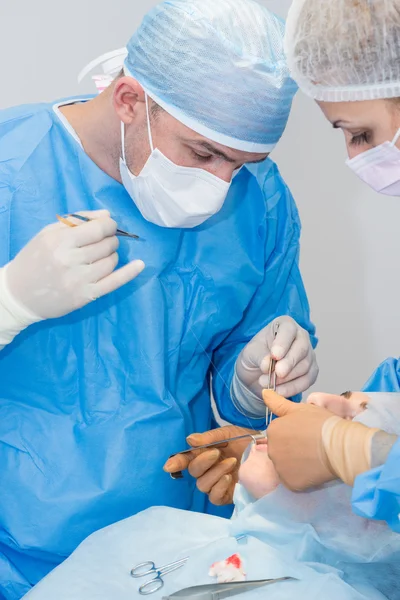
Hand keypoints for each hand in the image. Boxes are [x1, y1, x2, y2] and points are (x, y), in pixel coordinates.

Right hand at [4, 211, 144, 319]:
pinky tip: (140, 265)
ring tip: (99, 256)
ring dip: (111, 255)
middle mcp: (70, 260)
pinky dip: (129, 273)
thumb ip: (77, 221)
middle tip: (101, 243)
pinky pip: (114, 282)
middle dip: (109, 240)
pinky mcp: (85, 296)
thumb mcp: (48, 233)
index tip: (109, 226)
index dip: (109, 225)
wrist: (19, 294)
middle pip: (107, 244)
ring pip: (111, 261)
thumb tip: (107, 215)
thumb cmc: (34, 259)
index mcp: (59, 241)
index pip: (98, 228)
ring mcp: (79, 280)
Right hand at [164, 425, 257, 504]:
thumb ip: (209, 437)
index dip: (176, 462)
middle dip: (202, 461)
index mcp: (205, 453)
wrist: (268, 452)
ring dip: (214, 472)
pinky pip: (214, 497)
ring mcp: (217, 484)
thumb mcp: (229, 433)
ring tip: (231, 463)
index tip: (169, 466)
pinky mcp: (227, 496)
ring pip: (202, 485)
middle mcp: (208, 470)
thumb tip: (190, 440)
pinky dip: (219, 487)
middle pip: (194, 472)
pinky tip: (229, 478)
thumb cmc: (247, 441)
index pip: (185, 459)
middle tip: (217, 452)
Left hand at [236, 316, 317, 397]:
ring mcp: (308, 354)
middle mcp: (300, 336)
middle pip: (302, 348)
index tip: (274, 355)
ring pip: (305, 366)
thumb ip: (259, 356)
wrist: (257, 373)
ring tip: (266, 382)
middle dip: (289, 363)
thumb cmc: (255, 356)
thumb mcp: (250, 352)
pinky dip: (293, 388)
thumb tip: (267, 364)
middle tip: (277, 373)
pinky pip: (307, 380)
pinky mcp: (311, 371)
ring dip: (286, 378)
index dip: (283, 343)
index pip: (288, 330)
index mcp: (285, 325)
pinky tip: (279, 391)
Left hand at [263, 390, 378, 489]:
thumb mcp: (300, 409)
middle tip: (310, 445)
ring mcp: (280, 468)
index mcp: (272, 430)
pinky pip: (293, 480)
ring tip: (313, 458)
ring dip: (295, 464)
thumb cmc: (321, 424)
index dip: (294, 433)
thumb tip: (264, 392)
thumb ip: (278, 403)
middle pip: (280, 450)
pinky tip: (313, 470)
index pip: (279, 433)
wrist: (339, 446)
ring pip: (285, 466)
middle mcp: (271, 450)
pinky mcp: (290, 484)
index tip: (306, 433)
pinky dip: (301, 477)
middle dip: (292, 449)